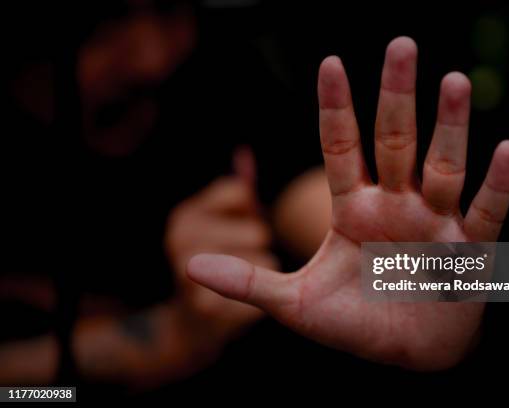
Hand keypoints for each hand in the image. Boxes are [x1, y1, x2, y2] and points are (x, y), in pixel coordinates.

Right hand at [165, 174, 277, 340]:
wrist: (190, 329)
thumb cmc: (219, 265)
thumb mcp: (222, 223)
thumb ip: (237, 192)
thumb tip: (244, 154)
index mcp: (185, 215)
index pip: (241, 193)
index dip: (252, 213)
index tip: (238, 227)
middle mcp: (180, 240)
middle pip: (259, 230)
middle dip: (259, 245)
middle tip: (238, 263)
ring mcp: (189, 276)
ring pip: (265, 261)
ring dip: (264, 273)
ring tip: (239, 284)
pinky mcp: (208, 311)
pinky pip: (267, 295)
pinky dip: (264, 303)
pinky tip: (239, 308)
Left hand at [187, 37, 508, 369]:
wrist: (406, 357)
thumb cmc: (353, 323)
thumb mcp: (293, 303)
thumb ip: (247, 282)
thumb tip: (190, 264)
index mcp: (353, 210)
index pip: (341, 148)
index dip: (336, 108)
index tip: (330, 64)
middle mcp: (395, 205)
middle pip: (396, 142)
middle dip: (398, 96)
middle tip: (401, 45)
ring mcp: (434, 223)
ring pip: (443, 166)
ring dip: (449, 128)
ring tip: (452, 81)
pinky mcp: (469, 251)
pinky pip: (486, 213)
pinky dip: (496, 185)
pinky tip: (506, 149)